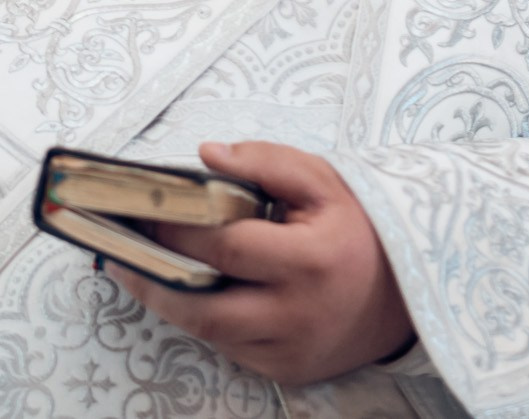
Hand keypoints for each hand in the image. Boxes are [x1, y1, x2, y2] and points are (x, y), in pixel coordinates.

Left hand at [109, 141, 414, 385]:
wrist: (409, 293)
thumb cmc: (361, 229)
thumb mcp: (324, 181)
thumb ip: (266, 162)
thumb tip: (205, 156)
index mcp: (311, 260)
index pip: (226, 247)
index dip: (178, 231)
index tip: (143, 211)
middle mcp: (299, 314)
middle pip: (206, 307)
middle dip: (154, 278)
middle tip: (119, 249)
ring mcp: (293, 350)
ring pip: (212, 334)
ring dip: (170, 302)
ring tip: (135, 271)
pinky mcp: (288, 371)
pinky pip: (232, 349)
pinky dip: (204, 321)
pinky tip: (183, 292)